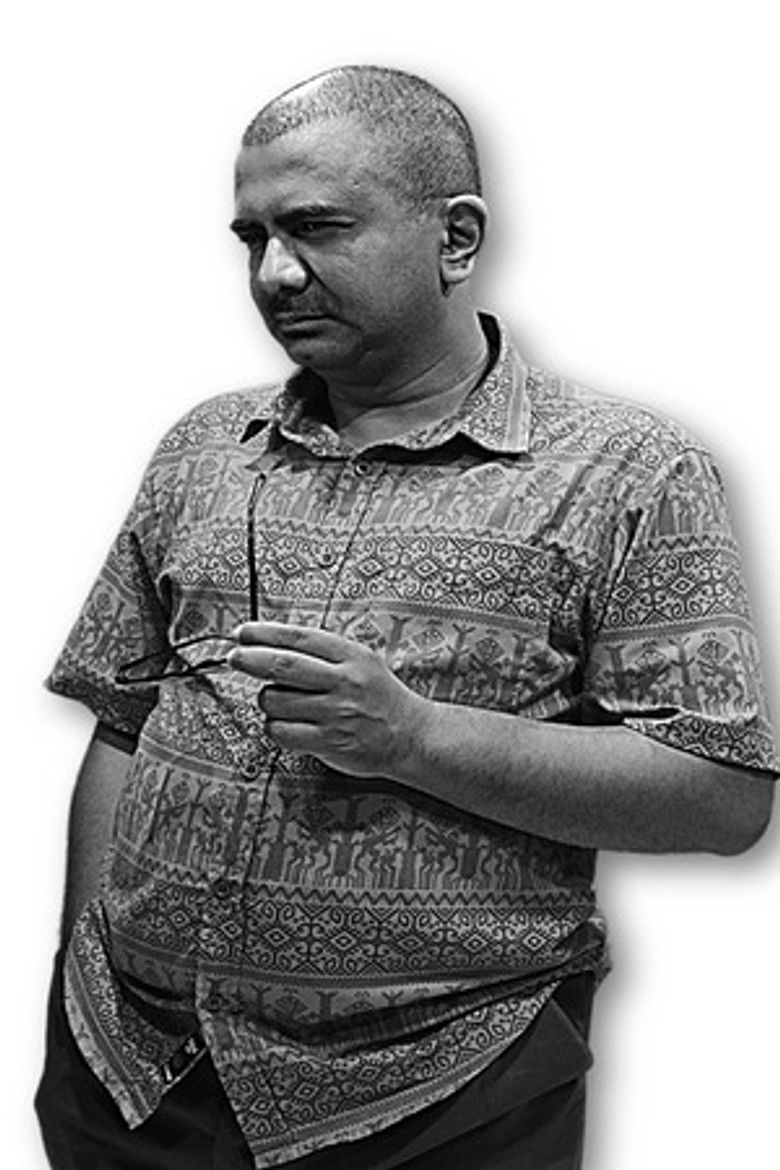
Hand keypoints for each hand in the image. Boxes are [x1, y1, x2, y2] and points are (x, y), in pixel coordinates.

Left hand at [227, 622, 426, 777]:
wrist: (411, 735)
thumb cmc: (379, 696)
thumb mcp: (361, 660)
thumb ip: (323, 652)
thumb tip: (272, 644)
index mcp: (350, 655)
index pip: (299, 638)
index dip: (265, 633)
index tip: (243, 633)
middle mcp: (344, 681)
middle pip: (283, 666)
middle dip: (250, 659)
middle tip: (234, 657)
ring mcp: (337, 713)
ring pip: (278, 701)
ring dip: (267, 700)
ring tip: (277, 700)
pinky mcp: (330, 742)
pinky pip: (283, 732)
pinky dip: (275, 727)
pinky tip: (283, 724)